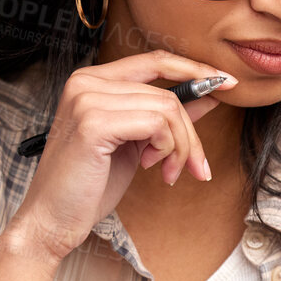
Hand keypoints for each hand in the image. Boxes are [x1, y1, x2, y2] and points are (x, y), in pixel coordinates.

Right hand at [6, 50, 236, 262]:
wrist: (52, 220)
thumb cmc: (89, 186)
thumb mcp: (136, 145)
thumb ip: (165, 118)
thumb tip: (206, 97)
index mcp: (93, 81)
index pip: (155, 61)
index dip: (194, 69)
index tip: (227, 83)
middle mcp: (86, 82)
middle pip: (167, 93)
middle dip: (191, 134)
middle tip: (194, 167)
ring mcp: (87, 99)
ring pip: (167, 109)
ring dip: (180, 147)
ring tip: (168, 172)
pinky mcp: (93, 123)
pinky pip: (156, 125)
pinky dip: (166, 149)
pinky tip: (150, 169)